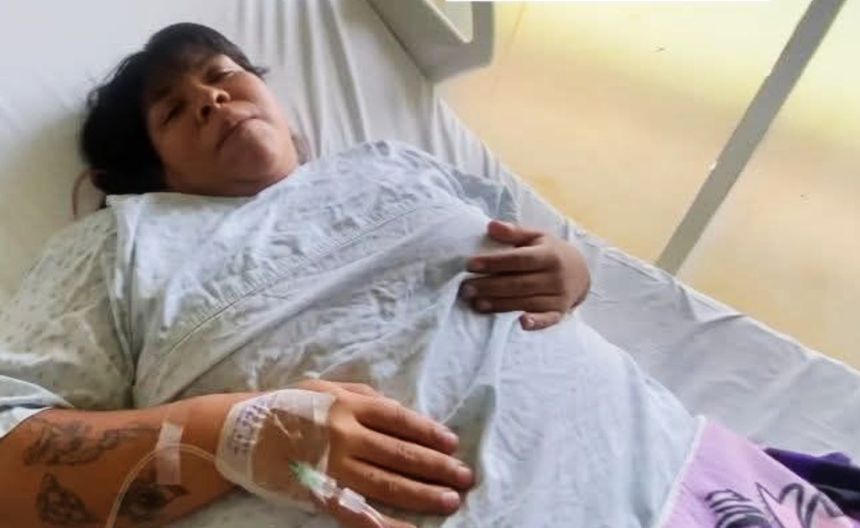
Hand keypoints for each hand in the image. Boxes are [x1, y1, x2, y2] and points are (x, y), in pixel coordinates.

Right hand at [294, 380, 473, 522]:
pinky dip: (386, 524)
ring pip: (387, 483)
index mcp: (349, 406)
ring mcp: (333, 467)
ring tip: (450, 501)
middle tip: (465, 477)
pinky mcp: (321, 493)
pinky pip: (358, 511)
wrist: (240, 434)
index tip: (452, 443)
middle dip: (437, 467)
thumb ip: (363, 396)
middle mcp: (346, 436)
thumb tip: (399, 410)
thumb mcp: (326, 388)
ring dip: (422, 494)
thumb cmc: (287, 406)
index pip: (400, 420)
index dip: (429, 432)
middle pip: (401, 453)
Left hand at [460, 220, 589, 330]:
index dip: (493, 263)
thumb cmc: (550, 252)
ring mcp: (558, 296)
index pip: (517, 260)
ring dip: (500, 305)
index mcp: (548, 255)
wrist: (581, 272)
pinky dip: (536, 322)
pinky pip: (548, 320)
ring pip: (525, 302)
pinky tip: (521, 323)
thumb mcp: (537, 236)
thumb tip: (491, 226)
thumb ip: (514, 232)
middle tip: (466, 288)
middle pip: (518, 283)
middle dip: (489, 286)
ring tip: (476, 303)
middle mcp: (555, 276)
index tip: (470, 265)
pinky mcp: (559, 312)